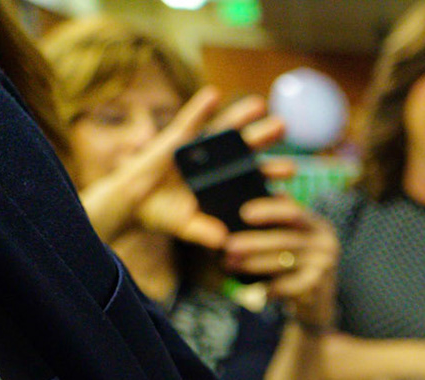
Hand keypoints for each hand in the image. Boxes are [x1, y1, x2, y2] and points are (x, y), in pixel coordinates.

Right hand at [78, 89, 288, 246]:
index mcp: (224, 184)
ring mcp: (197, 149)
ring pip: (222, 129)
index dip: (270, 172)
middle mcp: (215, 164)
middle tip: (284, 128)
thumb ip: (205, 232)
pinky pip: (189, 120)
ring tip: (259, 104)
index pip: (252, 176)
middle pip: (244, 148)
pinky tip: (214, 94)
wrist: (133, 203)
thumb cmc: (163, 214)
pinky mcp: (175, 138)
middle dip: (263, 137)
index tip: (291, 170)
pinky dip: (200, 107)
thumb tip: (224, 241)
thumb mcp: (187, 226)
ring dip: (240, 116)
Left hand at [221, 197, 338, 328]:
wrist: (318, 301)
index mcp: (317, 224)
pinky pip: (289, 286)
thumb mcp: (295, 236)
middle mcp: (325, 241)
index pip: (292, 212)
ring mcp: (324, 264)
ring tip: (230, 265)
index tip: (245, 213)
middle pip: (284, 239)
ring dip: (253, 264)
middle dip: (253, 243)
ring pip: (283, 262)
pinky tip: (256, 289)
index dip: (269, 211)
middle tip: (228, 246)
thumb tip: (263, 187)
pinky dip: (271, 287)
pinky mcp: (320, 285)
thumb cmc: (298, 263)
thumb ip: (283, 213)